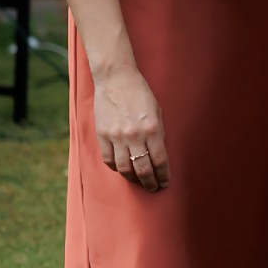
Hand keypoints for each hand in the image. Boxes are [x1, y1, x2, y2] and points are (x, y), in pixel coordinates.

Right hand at [92, 65, 170, 191]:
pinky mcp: (102, 135)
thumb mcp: (157, 112)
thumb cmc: (140, 94)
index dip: (163, 176)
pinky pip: (109, 160)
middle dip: (150, 183)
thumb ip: (158, 134)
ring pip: (125, 168)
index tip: (165, 183)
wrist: (116, 79)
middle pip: (143, 169)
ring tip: (139, 182)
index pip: (160, 161)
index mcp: (152, 129)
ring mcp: (116, 136)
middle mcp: (135, 135)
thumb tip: (159, 156)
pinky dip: (117, 168)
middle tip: (153, 188)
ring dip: (134, 179)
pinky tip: (123, 170)